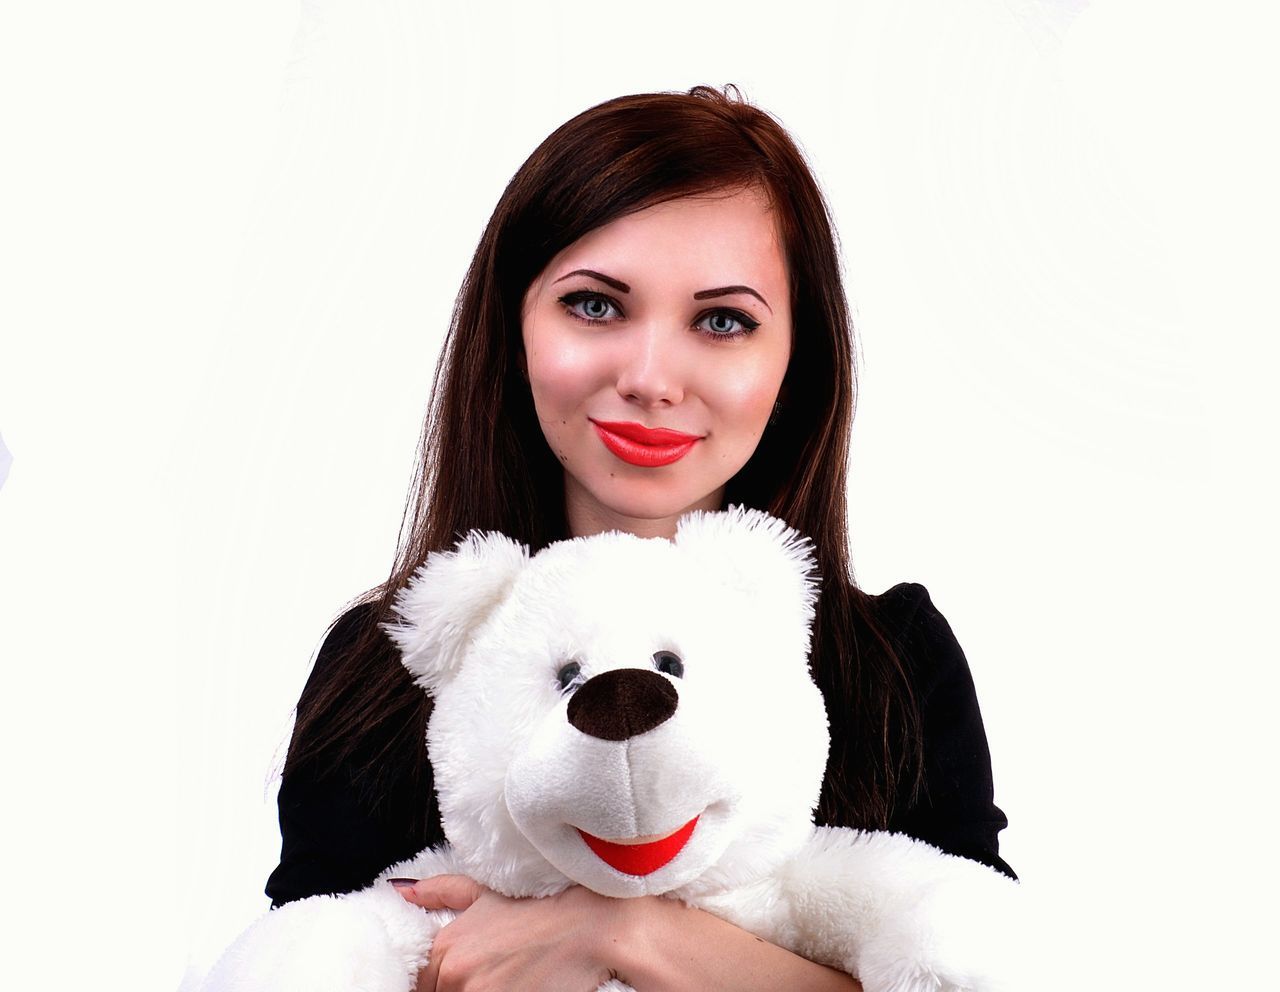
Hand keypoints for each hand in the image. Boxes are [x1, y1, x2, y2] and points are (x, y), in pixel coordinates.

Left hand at [396, 875, 623, 991]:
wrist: (590, 925)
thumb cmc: (542, 907)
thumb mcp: (487, 892)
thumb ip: (441, 892)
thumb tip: (404, 891)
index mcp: (447, 950)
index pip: (420, 985)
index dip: (437, 982)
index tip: (458, 977)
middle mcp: (458, 978)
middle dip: (461, 988)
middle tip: (491, 975)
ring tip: (508, 980)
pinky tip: (519, 987)